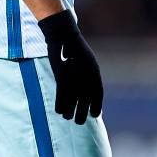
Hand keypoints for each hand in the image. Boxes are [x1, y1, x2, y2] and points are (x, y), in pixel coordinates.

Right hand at [38, 9, 103, 123]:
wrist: (64, 35)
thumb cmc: (75, 47)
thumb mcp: (87, 61)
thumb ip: (90, 76)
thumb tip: (90, 92)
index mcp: (94, 72)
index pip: (98, 95)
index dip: (96, 107)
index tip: (94, 114)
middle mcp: (86, 78)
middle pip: (85, 104)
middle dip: (82, 115)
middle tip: (79, 121)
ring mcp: (73, 79)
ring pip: (71, 105)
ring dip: (69, 113)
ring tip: (67, 116)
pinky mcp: (61, 79)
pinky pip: (60, 99)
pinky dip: (59, 106)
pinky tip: (59, 110)